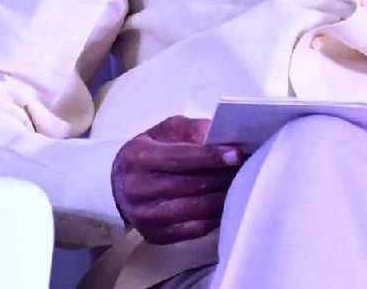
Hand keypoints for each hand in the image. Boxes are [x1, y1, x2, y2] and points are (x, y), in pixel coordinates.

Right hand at [111, 115, 241, 244]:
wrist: (118, 186)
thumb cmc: (149, 152)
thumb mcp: (165, 131)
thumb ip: (192, 130)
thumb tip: (223, 136)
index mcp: (139, 158)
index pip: (180, 158)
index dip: (210, 156)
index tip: (237, 154)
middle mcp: (139, 189)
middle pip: (191, 184)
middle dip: (223, 175)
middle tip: (249, 167)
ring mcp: (146, 216)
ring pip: (196, 208)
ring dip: (224, 196)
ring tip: (243, 184)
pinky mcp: (155, 235)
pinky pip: (194, 229)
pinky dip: (215, 216)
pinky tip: (228, 203)